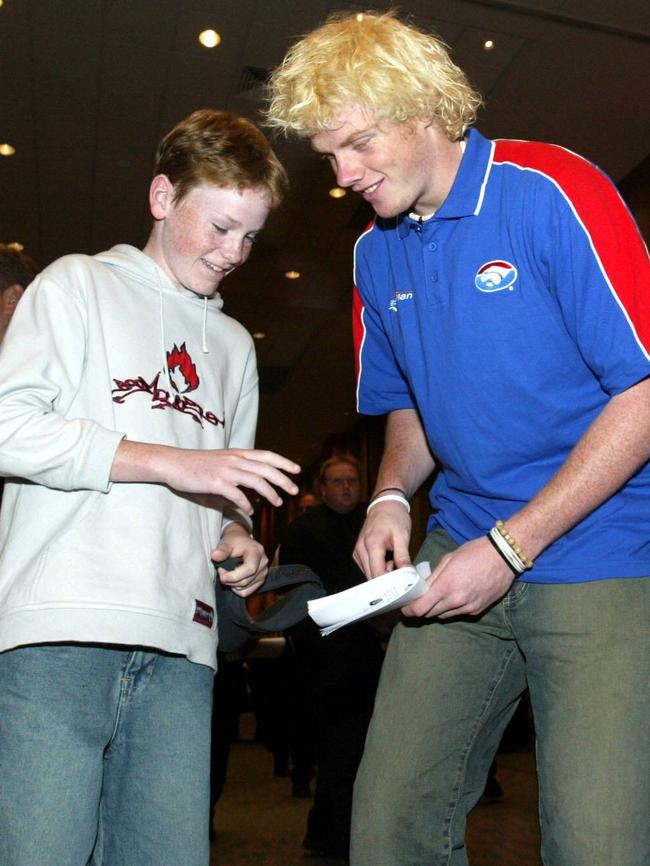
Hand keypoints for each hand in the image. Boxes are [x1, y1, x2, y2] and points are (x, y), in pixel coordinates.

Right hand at [112, 441, 299, 514]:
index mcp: (237, 453)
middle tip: (294, 491)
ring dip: (270, 492)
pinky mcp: (215, 482)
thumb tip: (253, 480)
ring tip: (278, 503)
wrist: (173, 463)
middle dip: (283, 479)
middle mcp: (234, 459)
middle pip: (266, 468)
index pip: (267, 455)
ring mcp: (225, 470)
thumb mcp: (221, 461)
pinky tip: (250, 512)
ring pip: (256, 480)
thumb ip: (238, 468)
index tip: (297, 469)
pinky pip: (236, 495)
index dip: (283, 462)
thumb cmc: (196, 464)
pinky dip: (246, 504)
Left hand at [212, 529, 267, 597]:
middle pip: (245, 581)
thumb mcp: (227, 542)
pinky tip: (234, 579)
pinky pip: (246, 592)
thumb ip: (222, 550)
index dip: (234, 575)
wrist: (241, 542)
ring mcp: (263, 573)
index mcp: (257, 552)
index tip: (221, 571)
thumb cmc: (234, 541)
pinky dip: (237, 589)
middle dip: (229, 580)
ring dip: (232, 584)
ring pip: (244, 588)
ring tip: (227, 573)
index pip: (249, 569)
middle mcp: (263, 563)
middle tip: (220, 571)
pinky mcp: (260, 580)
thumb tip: (215, 556)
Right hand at [353, 500, 411, 577]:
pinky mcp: (358, 554)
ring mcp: (357, 552)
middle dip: (388, 581)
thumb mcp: (402, 536)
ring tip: (395, 563)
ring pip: (369, 575)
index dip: (391, 583)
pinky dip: (379, 570)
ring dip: (384, 575)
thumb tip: (408, 574)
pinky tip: (388, 562)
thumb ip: (403, 557)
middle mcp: (360, 549)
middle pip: (372, 577)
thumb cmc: (394, 516)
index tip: (403, 586)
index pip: (378, 573)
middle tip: (403, 576)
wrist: (384, 504)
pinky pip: (368, 569)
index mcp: (372, 544)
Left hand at [402, 536, 515, 618]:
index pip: (420, 609)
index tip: (405, 607)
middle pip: (430, 614)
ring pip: (444, 616)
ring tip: (435, 598)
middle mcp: (456, 601)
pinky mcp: (478, 609)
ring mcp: (468, 607)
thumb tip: (421, 587)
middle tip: (417, 601)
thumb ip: (433, 577)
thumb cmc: (475, 552)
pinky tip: (452, 597)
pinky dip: (451, 608)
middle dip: (421, 609)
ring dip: (436, 609)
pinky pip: (458, 614)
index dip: (409, 610)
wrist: (504, 556)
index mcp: (446, 586)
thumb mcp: (448, 559)